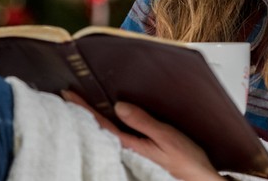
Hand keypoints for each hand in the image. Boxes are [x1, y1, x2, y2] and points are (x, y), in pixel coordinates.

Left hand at [62, 91, 222, 180]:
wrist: (199, 179)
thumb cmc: (186, 160)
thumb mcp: (165, 136)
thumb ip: (142, 122)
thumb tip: (119, 107)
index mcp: (130, 144)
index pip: (100, 123)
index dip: (83, 107)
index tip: (68, 94)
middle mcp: (127, 149)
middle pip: (99, 127)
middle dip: (83, 111)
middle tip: (68, 97)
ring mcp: (133, 152)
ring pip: (107, 132)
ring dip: (95, 117)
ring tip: (82, 105)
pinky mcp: (140, 152)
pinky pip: (118, 135)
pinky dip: (108, 124)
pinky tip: (108, 120)